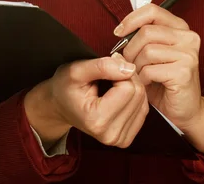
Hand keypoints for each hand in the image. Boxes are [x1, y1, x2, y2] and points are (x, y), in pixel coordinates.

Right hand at [24, 54, 148, 148]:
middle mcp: (110, 135)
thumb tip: (130, 68)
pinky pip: (143, 110)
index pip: (128, 88)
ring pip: (143, 102)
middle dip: (128, 76)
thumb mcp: (77, 70)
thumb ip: (102, 66)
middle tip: (110, 70)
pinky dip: (135, 96)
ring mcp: (119, 140)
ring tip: (112, 81)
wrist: (60, 105)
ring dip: (132, 85)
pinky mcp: (126, 138)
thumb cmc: (65, 86)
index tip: (106, 64)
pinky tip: (119, 91)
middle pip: (138, 95)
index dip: (120, 69)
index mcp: (97, 120)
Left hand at [114, 4, 203, 129]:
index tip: (118, 32)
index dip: (131, 20)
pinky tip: (147, 83)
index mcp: (180, 28)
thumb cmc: (165, 81)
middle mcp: (188, 37)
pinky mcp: (184, 72)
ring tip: (140, 75)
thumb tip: (120, 31)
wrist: (186, 110)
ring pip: (147, 51)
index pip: (152, 11)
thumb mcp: (153, 52)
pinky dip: (143, 78)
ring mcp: (188, 54)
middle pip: (146, 32)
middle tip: (129, 63)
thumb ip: (142, 36)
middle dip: (131, 49)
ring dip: (136, 66)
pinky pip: (150, 70)